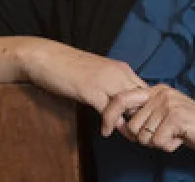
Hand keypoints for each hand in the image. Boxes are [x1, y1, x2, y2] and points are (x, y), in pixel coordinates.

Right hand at [16, 38, 146, 127]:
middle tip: (141, 135)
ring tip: (129, 138)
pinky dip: (110, 124)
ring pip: (129, 105)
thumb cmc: (70, 68)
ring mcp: (106, 81)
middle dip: (144, 118)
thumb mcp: (98, 76)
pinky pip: (108, 111)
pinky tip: (105, 132)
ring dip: (131, 124)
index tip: (144, 124)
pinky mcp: (91, 90)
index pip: (146, 90)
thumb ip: (112, 88)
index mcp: (121, 69)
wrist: (46, 56)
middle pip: (143, 99)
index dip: (148, 109)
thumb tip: (121, 107)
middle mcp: (119, 73)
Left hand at [102, 84, 194, 161]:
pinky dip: (169, 147)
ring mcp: (169, 103)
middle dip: (144, 138)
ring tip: (175, 136)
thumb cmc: (193, 129)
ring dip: (158, 143)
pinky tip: (181, 139)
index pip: (121, 98)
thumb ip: (144, 117)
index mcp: (157, 90)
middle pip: (132, 125)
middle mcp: (161, 93)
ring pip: (144, 136)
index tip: (104, 130)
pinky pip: (157, 142)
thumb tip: (118, 124)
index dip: (109, 115)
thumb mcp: (165, 118)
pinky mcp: (177, 117)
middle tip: (164, 136)